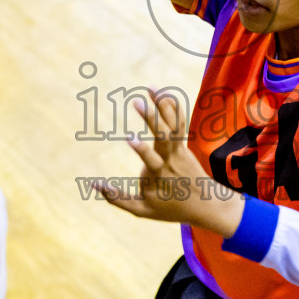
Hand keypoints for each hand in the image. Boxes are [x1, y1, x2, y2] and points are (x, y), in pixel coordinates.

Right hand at [91, 88, 241, 237]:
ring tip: (150, 89)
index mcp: (158, 177)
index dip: (141, 149)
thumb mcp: (141, 210)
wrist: (206, 205)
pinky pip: (180, 123)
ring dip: (163, 106)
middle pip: (164, 137)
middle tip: (137, 102)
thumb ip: (116, 198)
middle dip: (152, 119)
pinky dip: (174, 108)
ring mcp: (179, 151)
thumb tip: (92, 185)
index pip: (150, 160)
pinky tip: (164, 93)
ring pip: (173, 126)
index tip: (128, 136)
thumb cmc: (170, 208)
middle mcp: (170, 161)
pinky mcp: (183, 145)